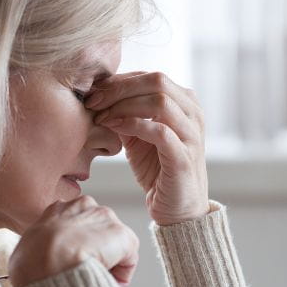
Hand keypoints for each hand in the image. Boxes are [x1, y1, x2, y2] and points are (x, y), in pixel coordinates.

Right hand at [8, 195, 139, 286]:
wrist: (45, 265)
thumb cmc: (30, 264)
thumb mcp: (26, 250)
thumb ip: (39, 250)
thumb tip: (39, 264)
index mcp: (58, 209)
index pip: (75, 224)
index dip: (77, 246)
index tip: (73, 263)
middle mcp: (84, 206)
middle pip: (98, 232)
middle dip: (96, 252)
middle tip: (86, 272)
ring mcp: (105, 219)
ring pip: (114, 244)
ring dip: (108, 262)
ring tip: (93, 278)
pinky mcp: (122, 235)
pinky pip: (128, 260)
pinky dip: (121, 274)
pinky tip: (105, 280)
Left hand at [84, 71, 208, 225]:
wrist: (177, 209)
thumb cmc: (157, 170)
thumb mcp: (137, 136)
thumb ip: (125, 114)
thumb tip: (99, 95)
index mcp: (184, 103)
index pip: (150, 77)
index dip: (119, 81)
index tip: (93, 93)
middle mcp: (193, 113)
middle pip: (157, 81)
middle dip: (119, 88)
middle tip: (93, 101)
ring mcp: (192, 134)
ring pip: (160, 101)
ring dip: (124, 106)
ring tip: (101, 117)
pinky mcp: (184, 157)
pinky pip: (160, 131)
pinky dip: (133, 125)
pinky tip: (113, 128)